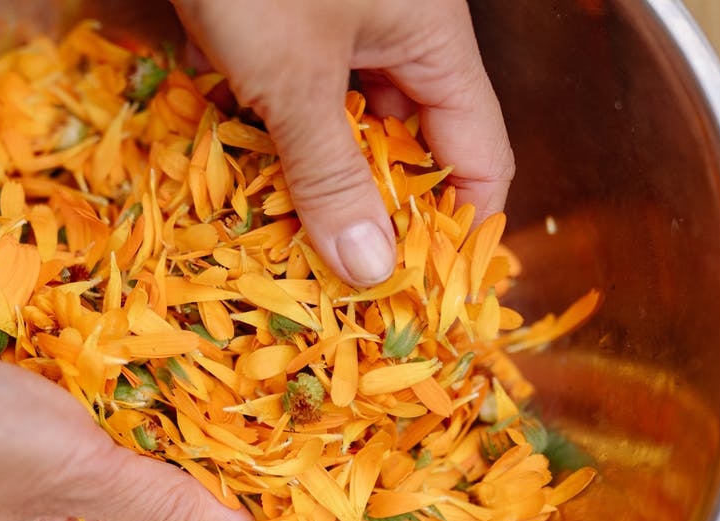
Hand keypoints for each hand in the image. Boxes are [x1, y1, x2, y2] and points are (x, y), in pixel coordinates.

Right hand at [0, 162, 266, 520]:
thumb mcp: (78, 478)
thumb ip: (165, 509)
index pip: (142, 518)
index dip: (199, 491)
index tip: (266, 459)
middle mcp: (27, 470)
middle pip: (126, 444)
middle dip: (173, 413)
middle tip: (256, 383)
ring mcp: (15, 399)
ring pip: (105, 379)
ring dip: (139, 355)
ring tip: (220, 332)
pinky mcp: (9, 336)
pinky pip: (75, 327)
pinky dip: (100, 313)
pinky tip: (154, 293)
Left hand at [172, 0, 514, 286]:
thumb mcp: (292, 79)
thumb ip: (330, 173)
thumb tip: (370, 269)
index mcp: (435, 44)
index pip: (480, 158)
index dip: (459, 230)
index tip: (422, 295)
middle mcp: (400, 37)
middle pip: (411, 145)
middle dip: (374, 208)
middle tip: (336, 271)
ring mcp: (342, 28)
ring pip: (347, 123)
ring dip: (313, 171)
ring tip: (282, 225)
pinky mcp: (288, 23)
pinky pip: (297, 91)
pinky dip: (271, 121)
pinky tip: (240, 137)